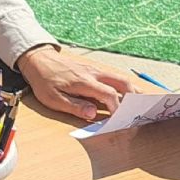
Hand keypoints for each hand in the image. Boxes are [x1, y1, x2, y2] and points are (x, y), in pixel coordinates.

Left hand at [17, 45, 131, 121]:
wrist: (38, 59)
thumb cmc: (44, 81)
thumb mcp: (53, 99)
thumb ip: (74, 106)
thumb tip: (92, 114)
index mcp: (85, 82)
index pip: (110, 95)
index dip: (117, 109)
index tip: (119, 120)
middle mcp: (94, 74)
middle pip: (122, 82)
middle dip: (134, 96)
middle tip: (140, 109)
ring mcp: (95, 69)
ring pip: (120, 78)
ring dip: (131, 89)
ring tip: (139, 102)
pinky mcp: (93, 69)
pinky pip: (113, 76)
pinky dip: (123, 85)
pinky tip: (125, 93)